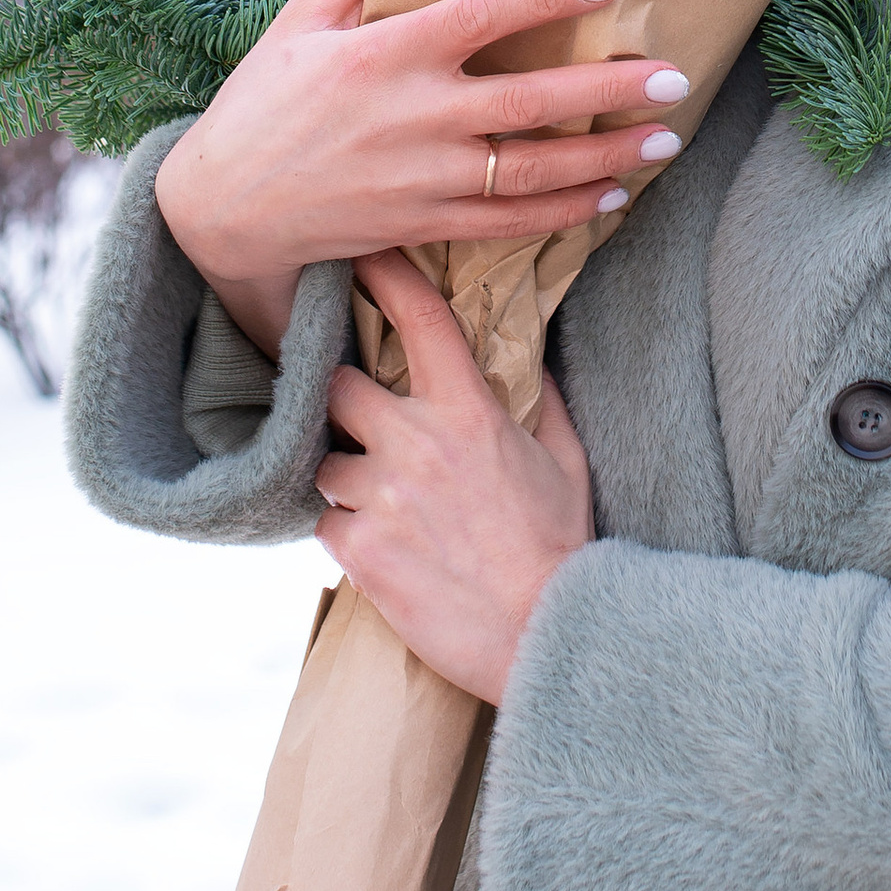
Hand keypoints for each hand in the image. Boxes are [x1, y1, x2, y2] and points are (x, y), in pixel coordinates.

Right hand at [154, 0, 690, 353]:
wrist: (224, 208)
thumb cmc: (263, 103)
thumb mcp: (299, 23)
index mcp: (384, 54)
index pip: (482, 15)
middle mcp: (413, 117)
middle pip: (532, 102)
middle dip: (610, 90)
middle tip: (675, 77)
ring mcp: (423, 178)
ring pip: (534, 171)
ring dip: (606, 158)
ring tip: (664, 140)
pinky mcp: (424, 225)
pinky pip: (510, 223)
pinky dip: (565, 213)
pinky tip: (610, 197)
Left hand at [317, 251, 594, 704]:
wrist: (544, 636)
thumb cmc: (561, 547)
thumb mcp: (564, 460)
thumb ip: (540, 400)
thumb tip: (526, 356)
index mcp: (469, 412)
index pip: (420, 319)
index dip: (386, 276)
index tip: (361, 254)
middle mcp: (417, 444)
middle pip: (338, 384)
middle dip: (343, 397)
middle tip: (362, 418)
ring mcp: (381, 496)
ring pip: (326, 461)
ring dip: (345, 476)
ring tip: (384, 504)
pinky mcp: (358, 551)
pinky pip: (326, 522)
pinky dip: (346, 531)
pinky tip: (382, 548)